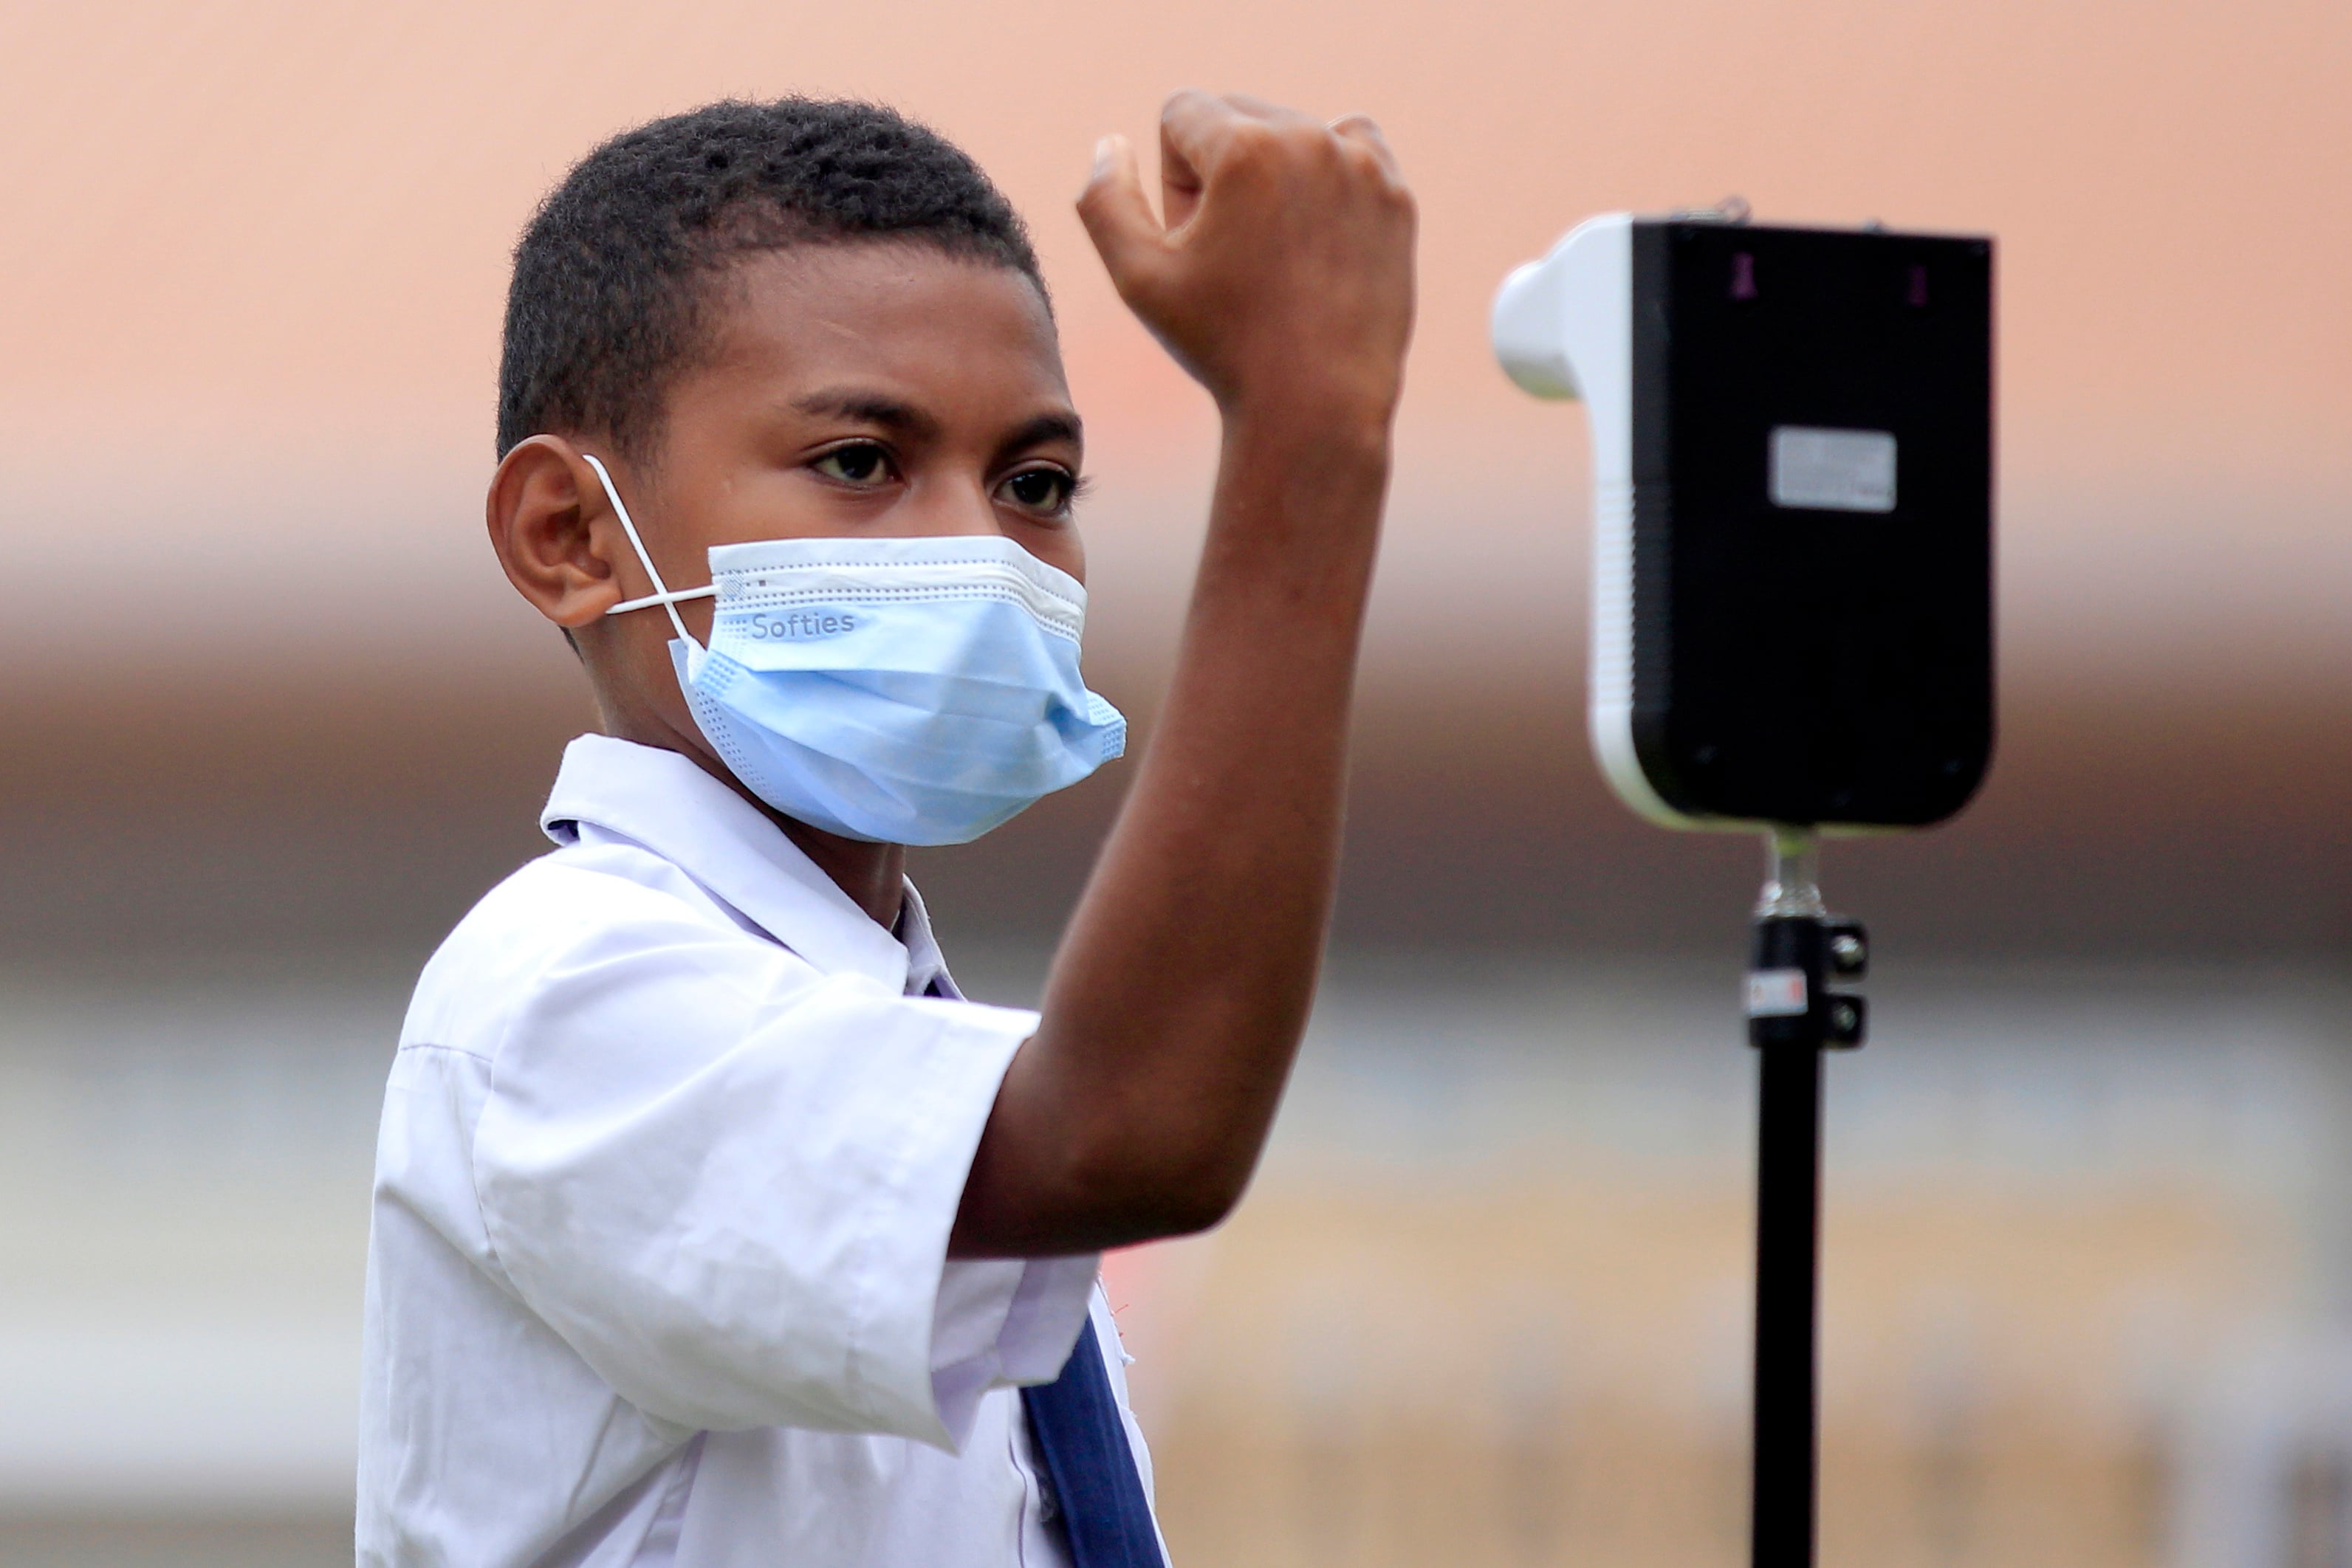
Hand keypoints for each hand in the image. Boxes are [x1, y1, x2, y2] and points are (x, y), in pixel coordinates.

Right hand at [1078, 92, 1415, 427]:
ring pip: (1293, 132)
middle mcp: (1309, 138)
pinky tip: (1315, 242)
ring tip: (1274, 255)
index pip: (1181, 112)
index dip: (1173, 179)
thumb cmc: (1223, 346)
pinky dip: (1327, 181)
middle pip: (1237, 116)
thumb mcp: (1137, 278)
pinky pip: (1349, 152)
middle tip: (1231, 256)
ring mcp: (1362, 166)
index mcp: (1244, 148)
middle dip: (1219, 172)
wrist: (1318, 405)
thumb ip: (1104, 200)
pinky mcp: (1395, 196)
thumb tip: (1112, 145)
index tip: (1194, 239)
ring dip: (1272, 174)